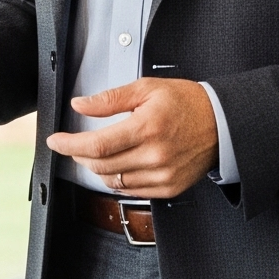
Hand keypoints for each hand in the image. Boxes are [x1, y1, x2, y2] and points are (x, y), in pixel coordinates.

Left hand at [46, 78, 219, 199]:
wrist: (222, 124)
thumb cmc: (186, 103)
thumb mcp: (147, 88)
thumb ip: (110, 99)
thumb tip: (80, 105)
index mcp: (148, 127)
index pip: (97, 145)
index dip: (70, 145)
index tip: (55, 141)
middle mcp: (155, 155)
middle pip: (101, 165)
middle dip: (79, 155)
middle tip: (74, 144)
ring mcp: (163, 175)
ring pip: (113, 181)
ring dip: (97, 168)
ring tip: (97, 152)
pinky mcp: (169, 188)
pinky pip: (131, 190)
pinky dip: (117, 179)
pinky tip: (118, 164)